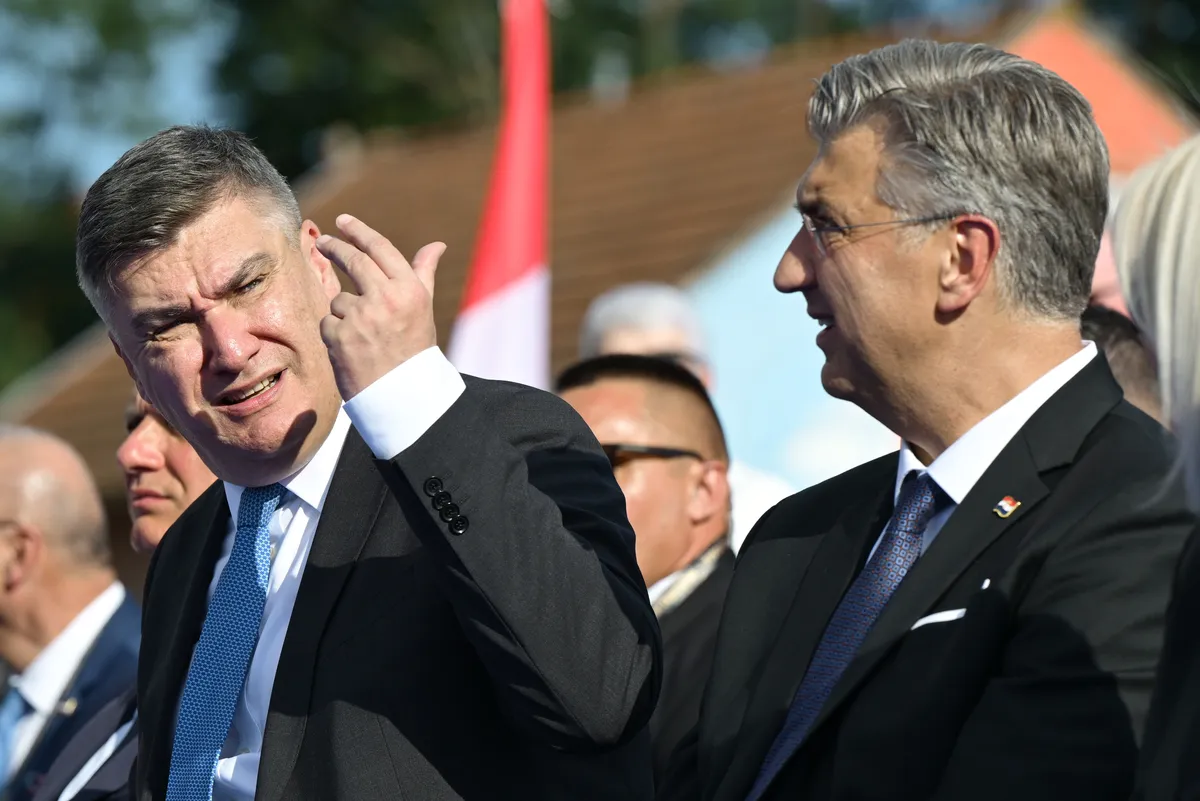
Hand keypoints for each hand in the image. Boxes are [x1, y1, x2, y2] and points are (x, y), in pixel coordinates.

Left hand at [316, 214, 446, 399]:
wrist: (403, 395)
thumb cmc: (414, 349)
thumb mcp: (423, 308)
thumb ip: (423, 273)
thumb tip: (436, 245)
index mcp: (409, 289)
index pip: (379, 249)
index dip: (358, 231)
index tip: (343, 221)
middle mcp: (386, 298)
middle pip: (353, 261)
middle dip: (335, 248)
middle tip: (324, 242)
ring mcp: (360, 317)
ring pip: (339, 299)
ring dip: (345, 312)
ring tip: (364, 337)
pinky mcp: (339, 336)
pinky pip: (329, 322)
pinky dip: (336, 333)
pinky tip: (353, 349)